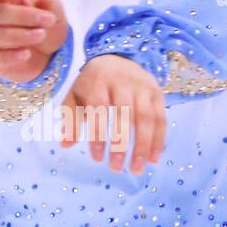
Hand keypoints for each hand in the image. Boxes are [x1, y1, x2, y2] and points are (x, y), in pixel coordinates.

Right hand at [0, 0, 68, 82]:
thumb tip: (42, 0)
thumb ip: (51, 5)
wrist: (49, 57)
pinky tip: (26, 53)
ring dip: (19, 35)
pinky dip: (11, 55)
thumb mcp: (56, 14)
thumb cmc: (46, 28)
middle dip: (23, 15)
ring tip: (41, 36)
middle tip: (48, 20)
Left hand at [59, 54, 166, 174]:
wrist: (115, 57)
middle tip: (116, 169)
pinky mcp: (157, 92)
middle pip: (125, 115)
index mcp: (98, 80)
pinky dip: (158, 140)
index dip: (98, 135)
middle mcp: (123, 81)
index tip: (97, 159)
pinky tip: (153, 159)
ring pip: (146, 118)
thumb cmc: (92, 84)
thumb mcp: (75, 95)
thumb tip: (65, 144)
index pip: (99, 110)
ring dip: (143, 146)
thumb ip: (70, 118)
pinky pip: (160, 118)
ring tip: (136, 169)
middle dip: (121, 145)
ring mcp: (143, 86)